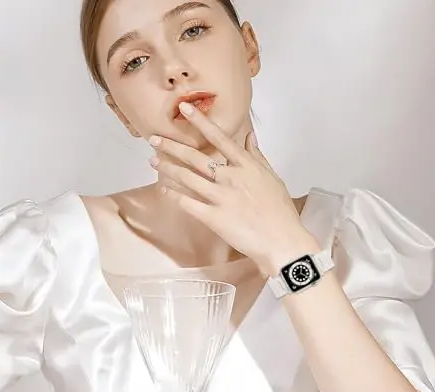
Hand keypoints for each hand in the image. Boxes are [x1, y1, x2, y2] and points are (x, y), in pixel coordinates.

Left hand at [149, 102, 319, 274]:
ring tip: (153, 161)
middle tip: (153, 139)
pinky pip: (187, 203)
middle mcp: (230, 177)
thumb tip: (250, 135)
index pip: (219, 138)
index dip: (200, 121)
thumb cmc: (280, 210)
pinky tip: (164, 190)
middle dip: (172, 146)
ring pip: (187, 178)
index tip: (184, 108)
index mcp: (246, 166)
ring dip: (167, 168)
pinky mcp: (213, 217)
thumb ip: (257, 156)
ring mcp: (220, 197)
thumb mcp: (272, 178)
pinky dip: (173, 195)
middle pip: (195, 157)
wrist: (282, 240)